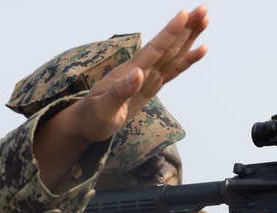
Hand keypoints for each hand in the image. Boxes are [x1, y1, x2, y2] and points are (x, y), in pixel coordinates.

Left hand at [35, 7, 207, 189]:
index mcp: (129, 73)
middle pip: (167, 46)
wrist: (85, 123)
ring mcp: (146, 77)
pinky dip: (186, 60)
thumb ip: (119, 92)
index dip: (169, 33)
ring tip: (205, 19)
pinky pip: (172, 71)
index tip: (184, 14)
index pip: (153, 49)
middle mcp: (140, 71)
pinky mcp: (150, 86)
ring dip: (189, 38)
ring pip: (172, 54)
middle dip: (186, 29)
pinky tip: (199, 50)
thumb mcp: (103, 109)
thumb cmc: (92, 118)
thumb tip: (138, 73)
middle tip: (204, 9)